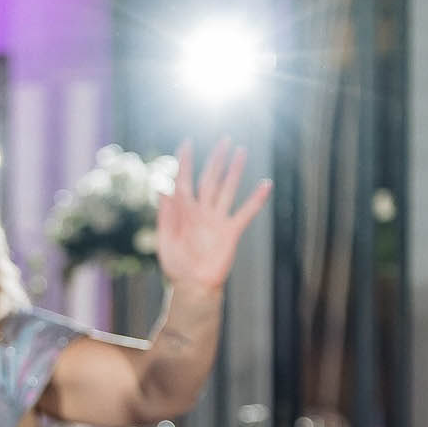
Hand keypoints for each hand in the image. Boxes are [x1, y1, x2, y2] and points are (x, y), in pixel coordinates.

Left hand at [156, 139, 271, 292]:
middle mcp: (202, 211)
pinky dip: (256, 199)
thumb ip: (165, 213)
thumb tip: (161, 187)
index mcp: (184, 211)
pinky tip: (266, 184)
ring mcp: (217, 220)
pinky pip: (245, 213)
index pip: (185, 180)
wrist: (192, 286)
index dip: (185, 162)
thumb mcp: (165, 238)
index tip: (186, 142)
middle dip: (216, 159)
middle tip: (224, 139)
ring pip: (227, 190)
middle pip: (210, 179)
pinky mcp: (230, 232)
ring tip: (241, 151)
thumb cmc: (176, 264)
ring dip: (234, 171)